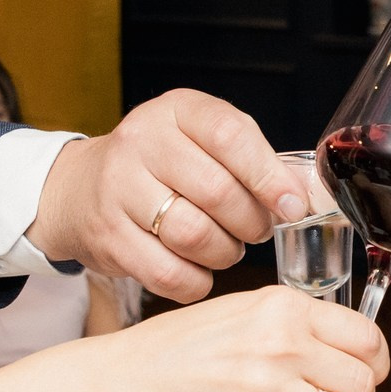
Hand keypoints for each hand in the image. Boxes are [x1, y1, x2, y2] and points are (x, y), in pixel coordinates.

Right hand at [29, 92, 307, 302]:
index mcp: (177, 110)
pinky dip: (196, 281)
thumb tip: (309, 194)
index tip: (293, 205)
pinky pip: (169, 274)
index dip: (269, 176)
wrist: (81, 189)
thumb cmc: (163, 167)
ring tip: (226, 247)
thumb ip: (257, 162)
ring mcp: (118, 189)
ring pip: (194, 236)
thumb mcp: (205, 143)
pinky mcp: (107, 236)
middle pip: (217, 192)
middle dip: (251, 222)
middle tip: (256, 229)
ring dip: (225, 253)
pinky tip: (198, 270)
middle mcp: (141, 142)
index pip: (230, 135)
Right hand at [99, 286, 388, 391]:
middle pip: (362, 380)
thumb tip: (346, 347)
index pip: (365, 336)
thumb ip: (298, 323)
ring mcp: (271, 388)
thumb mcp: (246, 309)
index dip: (377, 360)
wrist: (134, 379)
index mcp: (285, 307)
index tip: (370, 371)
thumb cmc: (183, 346)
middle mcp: (284, 344)